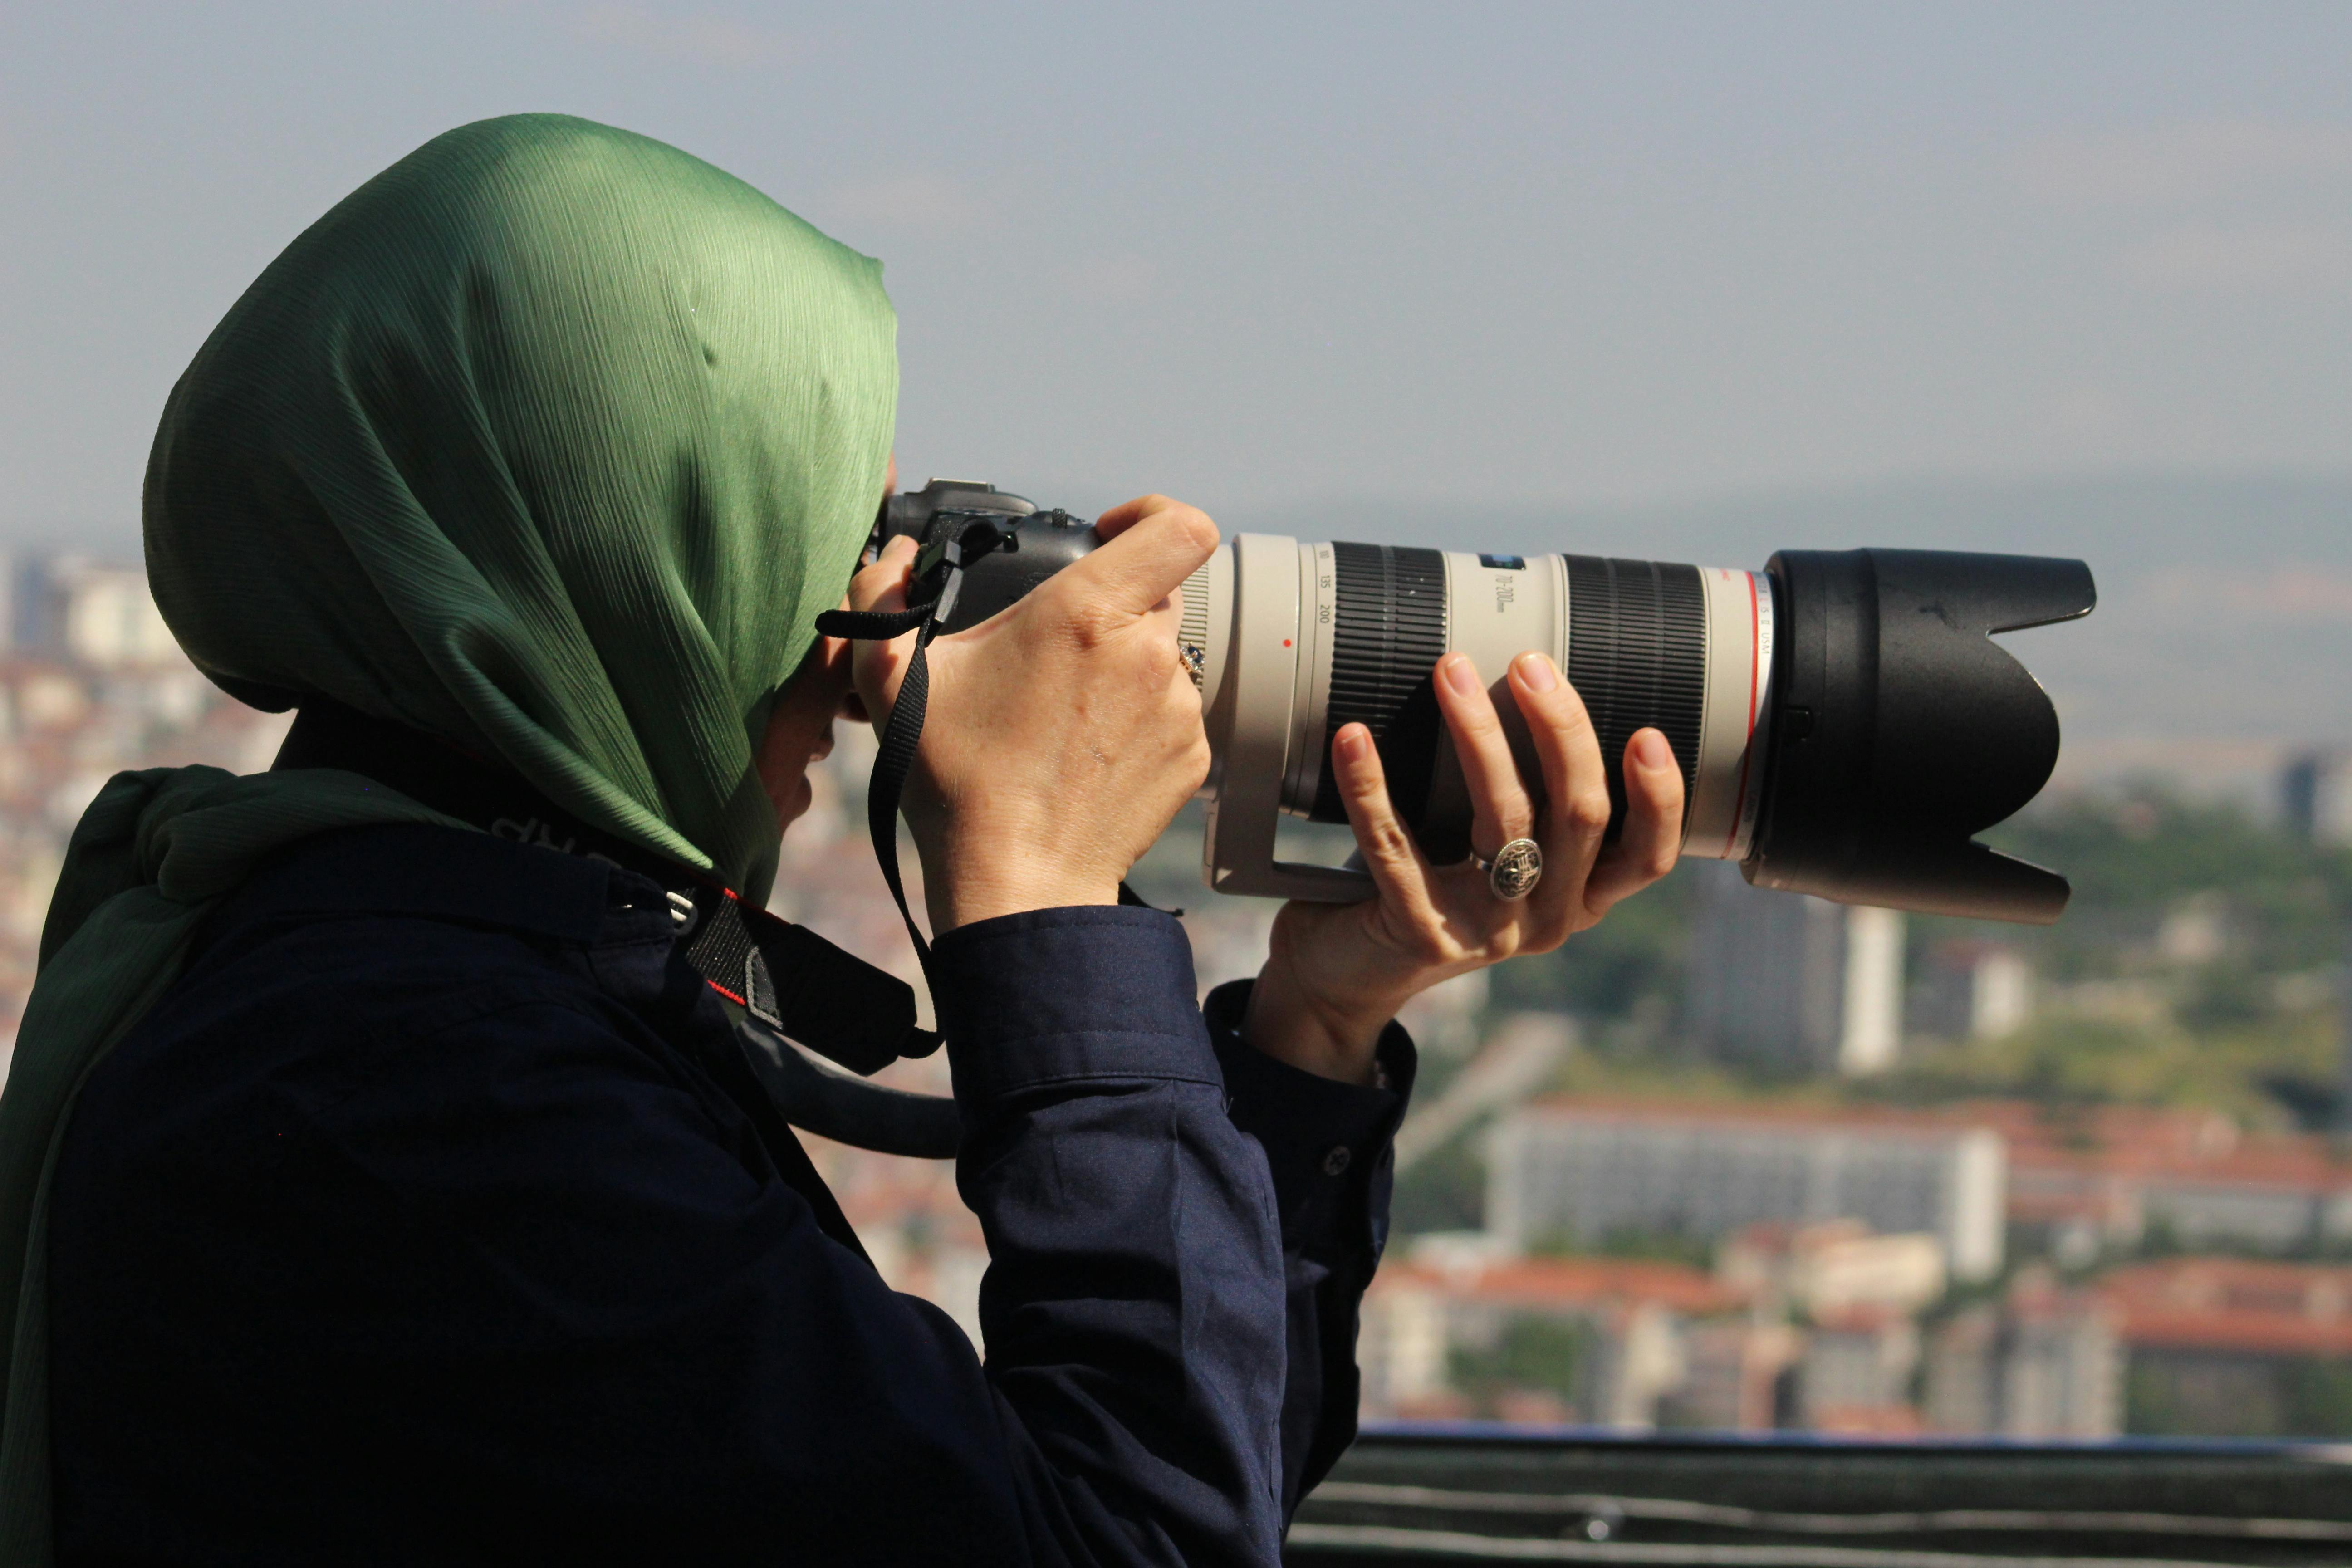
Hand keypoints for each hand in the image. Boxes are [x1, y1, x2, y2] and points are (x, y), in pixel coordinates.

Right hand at [847, 496, 1217, 931]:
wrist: (1017, 881)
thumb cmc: (958, 781)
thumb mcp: (893, 678)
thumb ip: (879, 597)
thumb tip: (892, 557)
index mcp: (1087, 611)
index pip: (1178, 526)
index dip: (1152, 513)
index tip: (1113, 533)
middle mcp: (1148, 651)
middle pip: (1158, 594)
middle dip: (1113, 606)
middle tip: (1057, 647)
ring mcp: (1179, 708)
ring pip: (1163, 658)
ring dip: (1121, 669)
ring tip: (1061, 714)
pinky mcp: (1192, 757)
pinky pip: (1171, 714)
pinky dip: (1136, 722)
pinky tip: (1085, 753)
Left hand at [1243, 651, 1684, 1084]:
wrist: (1348, 975)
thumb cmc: (1428, 887)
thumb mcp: (1494, 853)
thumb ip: (1528, 801)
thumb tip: (1534, 689)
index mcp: (1578, 896)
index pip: (1646, 858)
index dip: (1659, 801)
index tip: (1647, 734)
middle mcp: (1546, 919)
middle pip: (1579, 815)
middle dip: (1560, 728)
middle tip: (1530, 664)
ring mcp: (1486, 932)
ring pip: (1504, 819)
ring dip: (1478, 734)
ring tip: (1451, 672)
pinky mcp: (1422, 934)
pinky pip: (1397, 846)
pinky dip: (1372, 785)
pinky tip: (1355, 738)